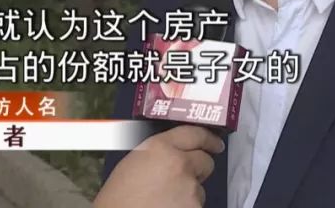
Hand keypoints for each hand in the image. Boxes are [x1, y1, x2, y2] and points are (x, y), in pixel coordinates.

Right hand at [93, 125, 224, 207]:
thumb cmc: (118, 197)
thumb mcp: (134, 162)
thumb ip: (159, 152)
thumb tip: (177, 152)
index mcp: (160, 147)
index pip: (195, 134)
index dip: (209, 139)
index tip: (216, 144)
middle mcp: (179, 163)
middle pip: (205, 161)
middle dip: (199, 170)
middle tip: (184, 180)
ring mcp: (189, 188)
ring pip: (200, 189)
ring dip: (189, 194)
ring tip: (165, 201)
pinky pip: (197, 206)